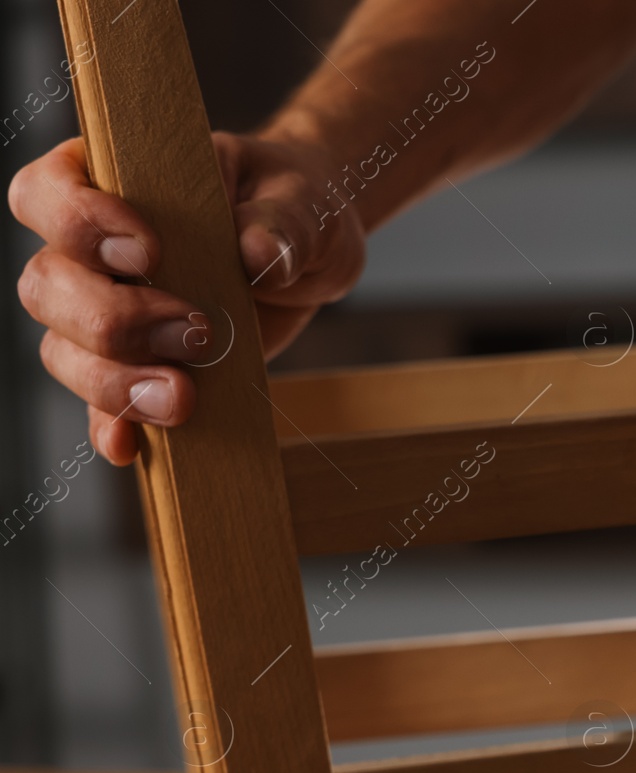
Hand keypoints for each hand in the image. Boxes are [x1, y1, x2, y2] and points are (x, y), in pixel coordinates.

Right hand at [10, 132, 365, 464]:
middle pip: (47, 285)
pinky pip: (101, 404)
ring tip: (182, 395)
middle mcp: (92, 250)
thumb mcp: (303, 203)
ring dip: (114, 381)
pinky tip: (129, 447)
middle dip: (113, 320)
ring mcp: (109, 312)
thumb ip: (283, 221)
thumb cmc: (292, 208)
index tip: (150, 251)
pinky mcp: (139, 366)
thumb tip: (260, 255)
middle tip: (196, 332)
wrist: (309, 254)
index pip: (47, 193)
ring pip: (63, 349)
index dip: (78, 222)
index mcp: (115, 182)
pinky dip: (111, 426)